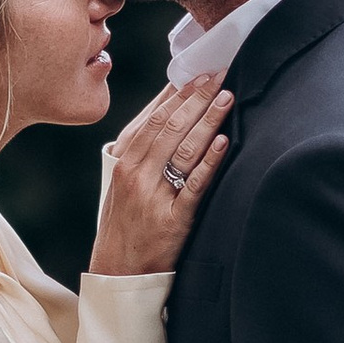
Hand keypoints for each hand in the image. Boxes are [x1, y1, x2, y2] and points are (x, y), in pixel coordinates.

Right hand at [88, 74, 231, 278]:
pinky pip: (193, 185)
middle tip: (220, 75)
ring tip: (227, 97)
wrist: (117, 271)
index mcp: (124, 161)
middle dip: (197, 97)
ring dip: (207, 120)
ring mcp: (153, 196)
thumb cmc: (125, 222)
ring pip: (182, 150)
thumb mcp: (123, 180)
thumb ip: (142, 148)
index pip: (154, 117)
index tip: (199, 71)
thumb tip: (167, 109)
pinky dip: (209, 162)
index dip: (179, 92)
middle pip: (170, 126)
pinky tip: (222, 142)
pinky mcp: (172, 220)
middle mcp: (136, 174)